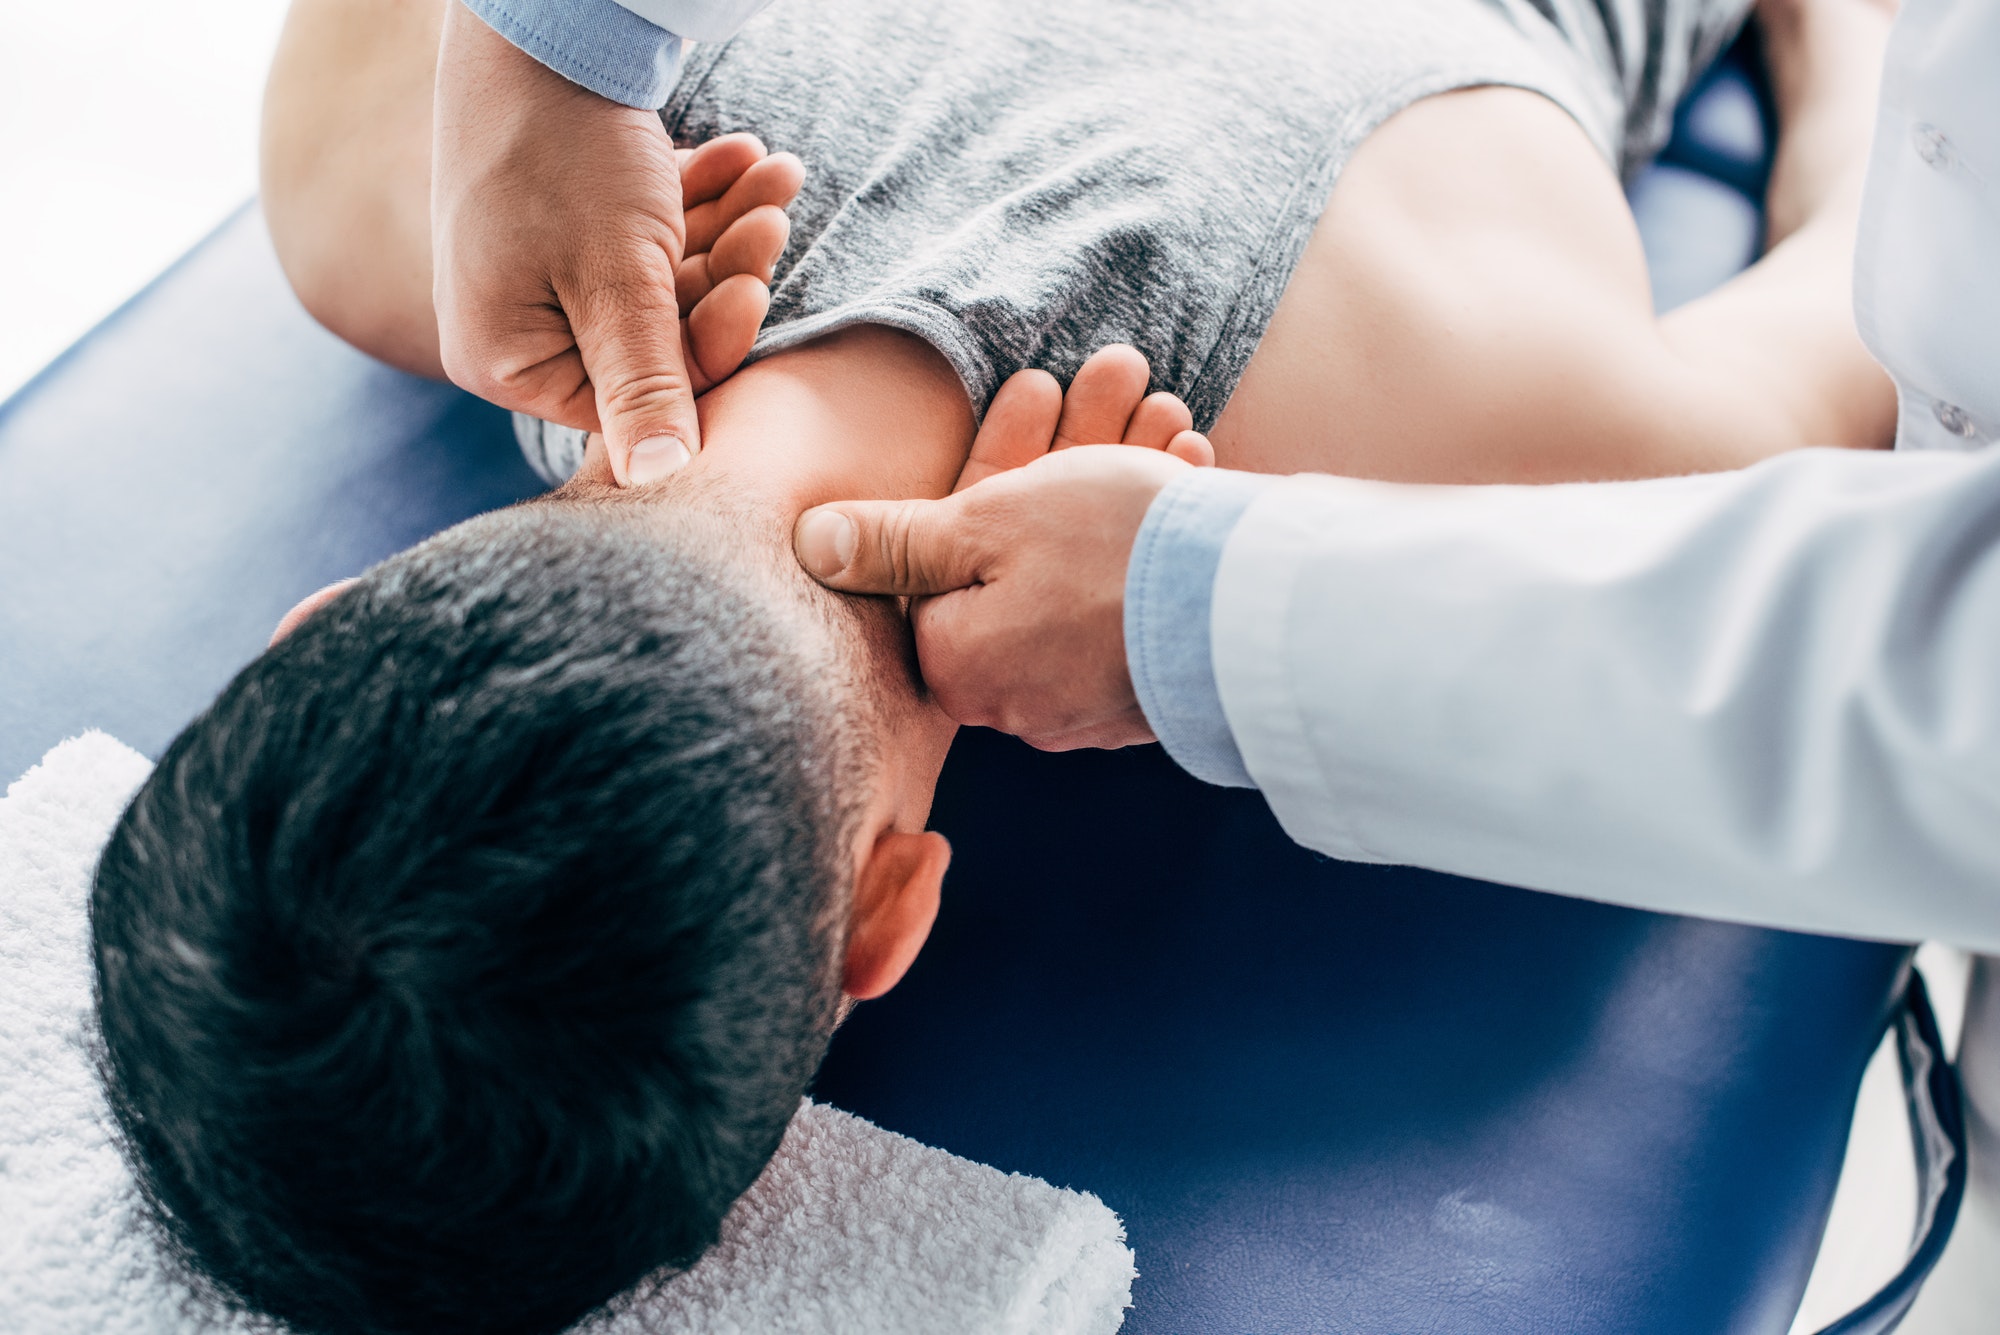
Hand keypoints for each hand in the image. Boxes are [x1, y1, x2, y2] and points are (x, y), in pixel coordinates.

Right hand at [432, 4, 800, 484]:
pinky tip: (747, 157)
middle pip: (657, 336)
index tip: (753, 288)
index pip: (636, 398)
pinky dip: (702, 199)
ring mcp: (542, 271)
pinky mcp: (571, 222)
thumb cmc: (566, 156)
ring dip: (730, 229)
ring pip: (665, 278)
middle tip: (773, 221)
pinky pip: (651, 233)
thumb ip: (646, 384)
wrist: (541, 26)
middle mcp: (518, 326)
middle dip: (727, 273)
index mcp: (508, 360)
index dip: (708, 349)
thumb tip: (660, 482)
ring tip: (772, 175)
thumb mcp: (617, 283)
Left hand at [795, 347, 1209, 749]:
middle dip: (1067, 451)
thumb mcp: (987, 523)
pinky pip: (1129, 599)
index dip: (994, 457)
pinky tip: (1184, 466)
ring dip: (1118, 475)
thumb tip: (809, 548)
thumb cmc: (1113, 554)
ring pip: (1082, 566)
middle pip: (1019, 555)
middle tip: (1118, 375)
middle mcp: (1015, 698)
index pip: (942, 557)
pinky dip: (1150, 532)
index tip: (1037, 387)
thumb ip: (896, 540)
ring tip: (1163, 407)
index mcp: (958, 662)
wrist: (1256, 612)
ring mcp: (1087, 702)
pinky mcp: (1149, 694)